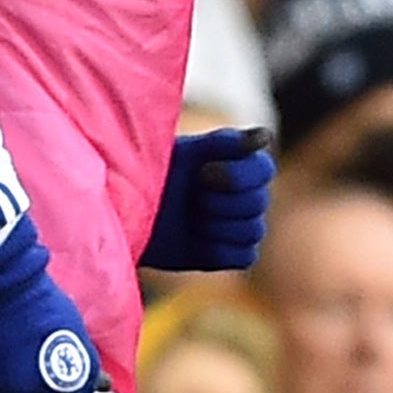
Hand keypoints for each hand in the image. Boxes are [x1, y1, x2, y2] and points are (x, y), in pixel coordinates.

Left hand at [141, 126, 274, 272]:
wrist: (126, 208)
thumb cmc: (153, 171)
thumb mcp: (185, 152)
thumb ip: (224, 142)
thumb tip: (265, 136)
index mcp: (238, 163)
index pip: (264, 170)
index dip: (236, 176)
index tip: (202, 173)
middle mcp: (244, 194)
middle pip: (258, 203)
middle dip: (218, 202)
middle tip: (190, 197)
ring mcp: (238, 226)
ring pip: (252, 231)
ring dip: (215, 225)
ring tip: (189, 217)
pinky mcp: (228, 253)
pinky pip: (244, 256)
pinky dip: (219, 249)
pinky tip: (195, 239)